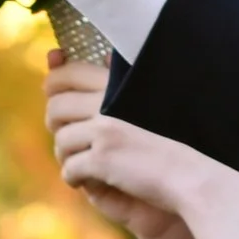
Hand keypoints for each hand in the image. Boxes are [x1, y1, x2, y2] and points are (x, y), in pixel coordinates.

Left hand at [43, 54, 190, 238]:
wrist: (187, 175)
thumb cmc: (166, 140)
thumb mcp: (143, 101)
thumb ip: (115, 81)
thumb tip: (99, 56)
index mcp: (117, 85)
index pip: (69, 74)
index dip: (53, 82)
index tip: (51, 91)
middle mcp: (108, 102)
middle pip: (56, 107)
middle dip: (55, 125)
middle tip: (68, 139)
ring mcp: (104, 129)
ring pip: (61, 140)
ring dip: (66, 156)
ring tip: (81, 164)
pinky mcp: (102, 157)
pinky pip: (69, 168)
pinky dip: (73, 178)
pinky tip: (85, 181)